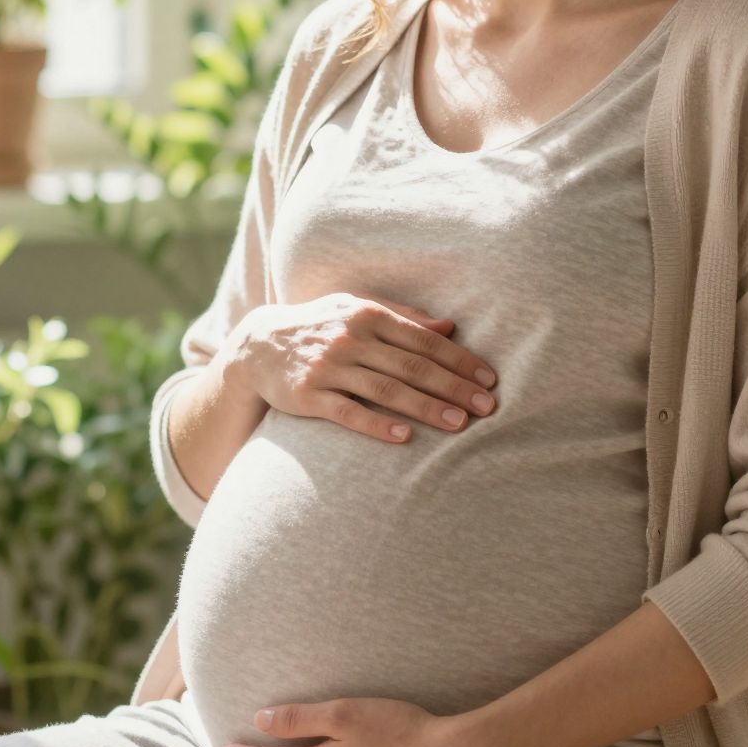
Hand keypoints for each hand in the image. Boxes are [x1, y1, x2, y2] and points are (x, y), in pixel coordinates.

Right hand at [223, 292, 500, 444]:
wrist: (258, 346)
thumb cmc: (321, 327)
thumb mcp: (358, 309)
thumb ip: (404, 317)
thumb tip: (450, 326)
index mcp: (369, 315)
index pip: (424, 339)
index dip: (459, 360)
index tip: (489, 380)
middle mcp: (351, 338)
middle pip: (412, 366)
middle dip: (453, 387)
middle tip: (487, 407)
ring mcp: (329, 367)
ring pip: (386, 390)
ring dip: (425, 407)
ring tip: (459, 424)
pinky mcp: (308, 395)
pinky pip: (347, 412)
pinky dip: (376, 424)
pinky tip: (404, 437)